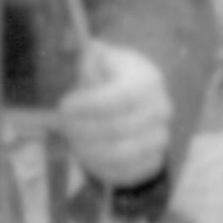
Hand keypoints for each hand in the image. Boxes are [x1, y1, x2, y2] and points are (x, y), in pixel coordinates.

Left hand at [56, 41, 170, 187]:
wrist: (140, 101)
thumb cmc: (114, 77)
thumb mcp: (105, 59)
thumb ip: (95, 56)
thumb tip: (93, 49)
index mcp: (149, 82)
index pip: (120, 98)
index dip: (88, 105)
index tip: (64, 105)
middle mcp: (161, 112)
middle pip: (117, 128)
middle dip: (81, 128)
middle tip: (62, 123)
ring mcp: (160, 139)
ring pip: (120, 154)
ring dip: (87, 149)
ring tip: (71, 139)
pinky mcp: (153, 163)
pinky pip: (125, 173)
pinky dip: (99, 167)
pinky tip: (84, 154)